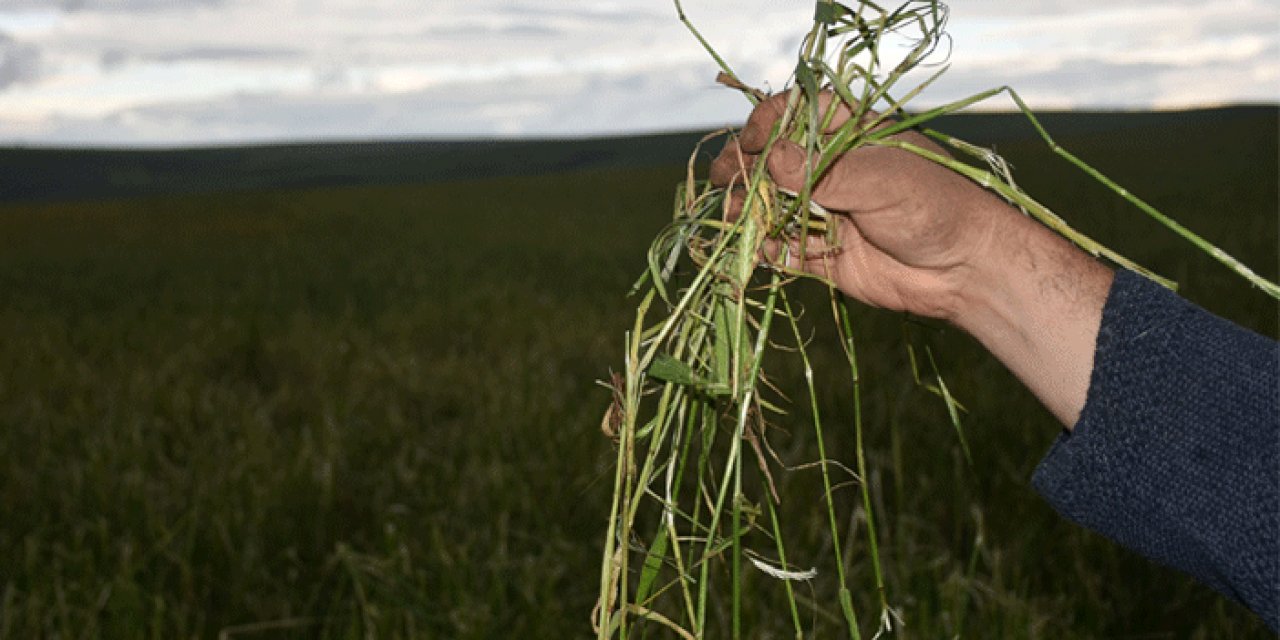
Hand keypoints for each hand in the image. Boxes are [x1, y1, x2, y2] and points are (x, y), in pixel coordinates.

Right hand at [709, 92, 1013, 320]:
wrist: (963, 271)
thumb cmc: (934, 207)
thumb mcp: (881, 178)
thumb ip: (823, 171)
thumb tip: (771, 158)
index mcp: (849, 135)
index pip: (794, 115)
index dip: (765, 124)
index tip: (750, 141)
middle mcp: (831, 170)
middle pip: (771, 162)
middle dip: (744, 169)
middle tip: (724, 181)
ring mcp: (824, 211)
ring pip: (770, 206)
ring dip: (748, 211)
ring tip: (736, 218)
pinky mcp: (821, 253)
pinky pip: (781, 248)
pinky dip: (765, 250)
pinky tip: (760, 251)